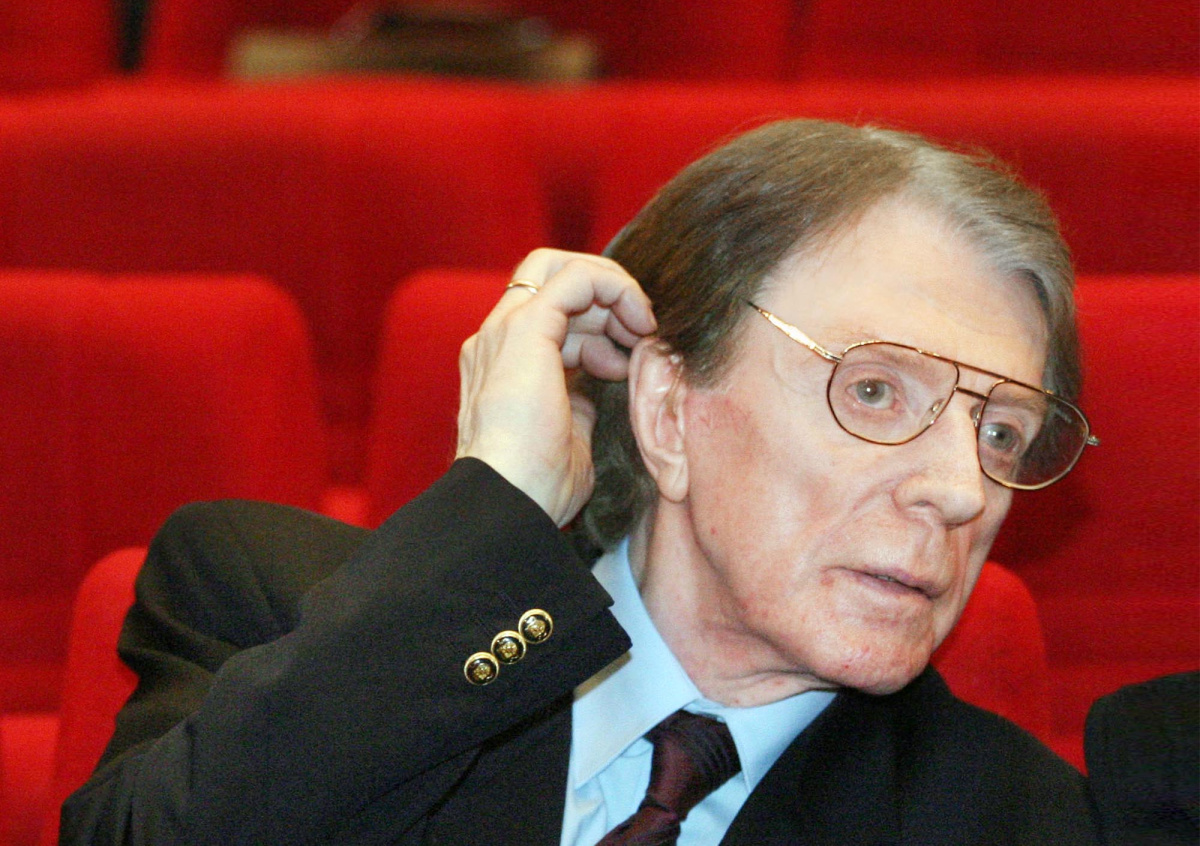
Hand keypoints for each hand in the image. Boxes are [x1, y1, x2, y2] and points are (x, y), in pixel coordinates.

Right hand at [456, 249, 655, 525]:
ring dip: (615, 293)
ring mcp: (505, 330)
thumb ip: (576, 408)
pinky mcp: (525, 327)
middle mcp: (495, 340)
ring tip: (645, 332)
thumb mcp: (567, 441)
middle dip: (603, 298)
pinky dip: (615, 288)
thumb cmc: (538, 489)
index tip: (626, 358)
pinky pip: (576, 278)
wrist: (509, 503)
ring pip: (562, 269)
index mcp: (499, 366)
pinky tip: (639, 322)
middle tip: (639, 334)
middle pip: (551, 282)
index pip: (547, 318)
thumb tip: (592, 397)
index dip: (594, 326)